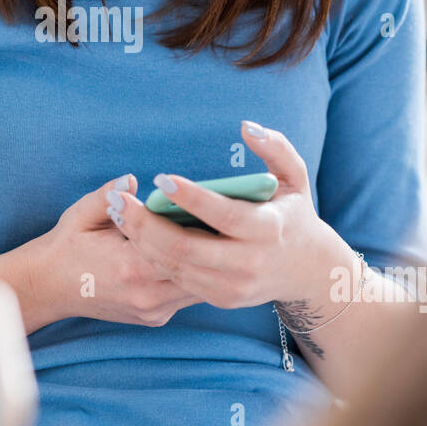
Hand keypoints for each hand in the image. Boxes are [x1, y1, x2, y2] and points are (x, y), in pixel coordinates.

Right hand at [29, 174, 206, 326]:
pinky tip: (203, 257)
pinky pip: (185, 297)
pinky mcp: (154, 319)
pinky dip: (194, 278)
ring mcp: (152, 311)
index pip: (179, 244)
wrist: (48, 287)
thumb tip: (130, 179)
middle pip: (197, 269)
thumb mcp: (82, 214)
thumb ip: (107, 195)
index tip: (212, 206)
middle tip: (227, 221)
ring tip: (221, 238)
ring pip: (198, 288)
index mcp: (130, 266)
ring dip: (208, 265)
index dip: (198, 225)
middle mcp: (146, 294)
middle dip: (212, 245)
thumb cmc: (67, 245)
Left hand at [105, 121, 341, 310]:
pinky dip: (153, 258)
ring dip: (141, 241)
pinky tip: (133, 235)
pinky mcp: (222, 298)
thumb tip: (246, 127)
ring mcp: (234, 286)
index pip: (224, 215)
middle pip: (186, 248)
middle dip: (147, 225)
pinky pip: (178, 279)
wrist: (307, 271)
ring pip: (175, 266)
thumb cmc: (294, 213)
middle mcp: (250, 263)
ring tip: (118, 212)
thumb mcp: (296, 177)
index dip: (191, 197)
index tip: (161, 177)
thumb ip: (276, 148)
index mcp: (268, 229)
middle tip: (120, 200)